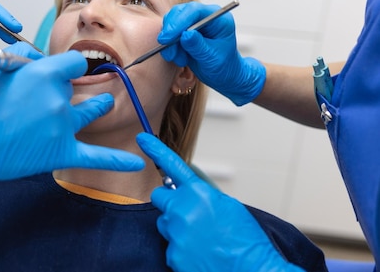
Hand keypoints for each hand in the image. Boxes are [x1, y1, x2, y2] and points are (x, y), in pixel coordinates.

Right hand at [0, 43, 144, 195]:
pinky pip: (97, 157)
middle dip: (69, 89)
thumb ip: (25, 55)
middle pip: (78, 87)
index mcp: (45, 75)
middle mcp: (58, 99)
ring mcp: (62, 127)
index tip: (65, 69)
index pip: (75, 62)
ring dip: (96, 107)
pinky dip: (118, 160)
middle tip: (54, 95)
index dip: (69, 66)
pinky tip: (138, 162)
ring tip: (104, 104)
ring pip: (90, 111)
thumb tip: (39, 56)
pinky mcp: (61, 152)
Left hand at [136, 133, 302, 271]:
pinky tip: (202, 255)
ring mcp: (176, 235)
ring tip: (203, 240)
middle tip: (189, 214)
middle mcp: (183, 211)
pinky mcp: (173, 256)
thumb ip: (204, 194)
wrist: (255, 271)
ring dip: (177, 228)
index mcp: (199, 194)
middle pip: (160, 197)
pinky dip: (183, 251)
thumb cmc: (247, 241)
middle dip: (170, 203)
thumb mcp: (229, 206)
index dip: (155, 150)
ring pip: (165, 224)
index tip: (142, 139)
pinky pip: (170, 247)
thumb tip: (189, 190)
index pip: (172, 166)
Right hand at [158, 1, 265, 105]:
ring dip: (170, 42)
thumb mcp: (212, 59)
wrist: (223, 74)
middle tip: (165, 47)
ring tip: (180, 59)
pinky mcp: (184, 30)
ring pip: (171, 23)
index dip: (179, 22)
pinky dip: (169, 47)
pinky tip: (179, 58)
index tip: (168, 37)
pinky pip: (169, 33)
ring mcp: (194, 22)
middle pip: (180, 13)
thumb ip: (198, 46)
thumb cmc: (223, 67)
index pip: (195, 11)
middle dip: (170, 31)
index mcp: (218, 19)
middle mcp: (205, 17)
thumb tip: (185, 35)